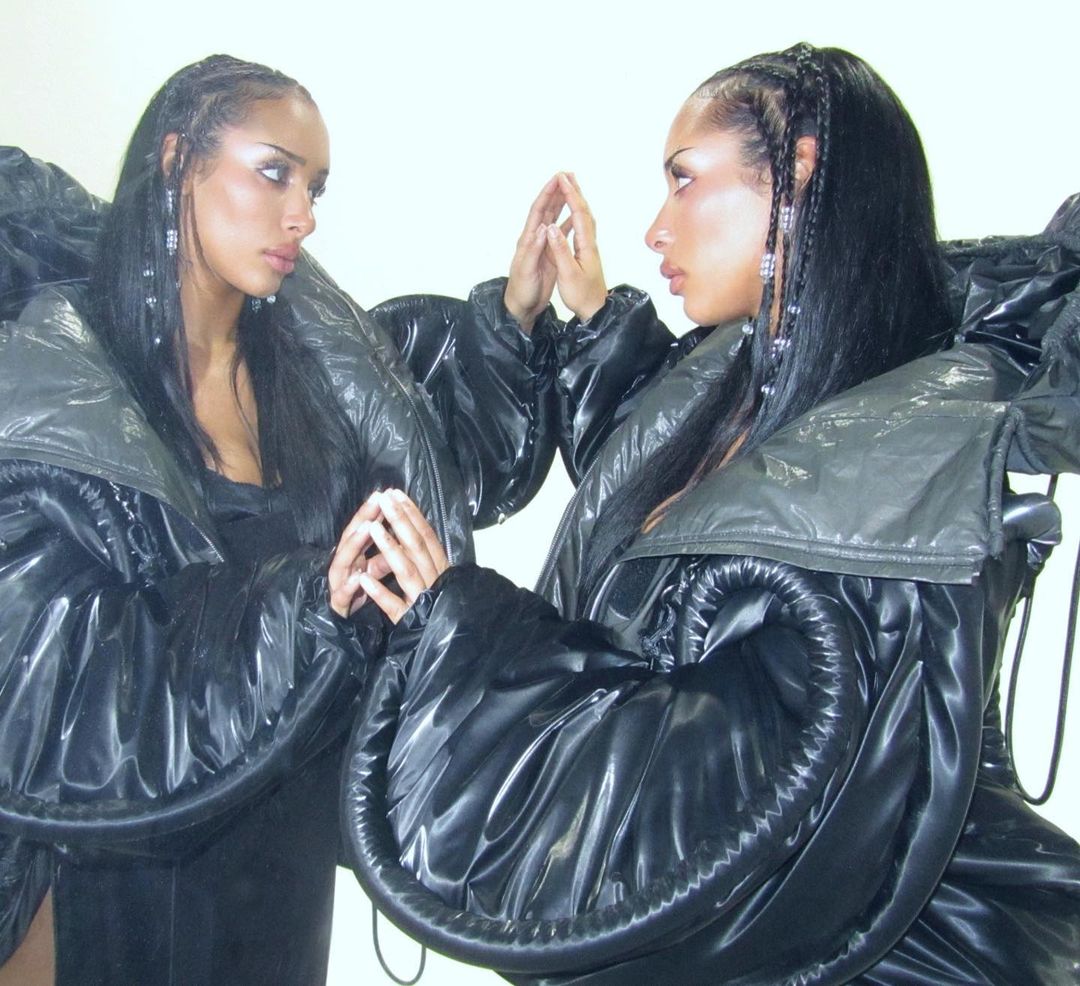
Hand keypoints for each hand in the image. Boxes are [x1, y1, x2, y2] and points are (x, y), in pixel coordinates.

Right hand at [328, 491, 391, 617]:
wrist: (341, 620)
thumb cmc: (359, 590)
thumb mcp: (378, 569)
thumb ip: (388, 553)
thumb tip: (405, 536)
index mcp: (355, 553)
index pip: (364, 527)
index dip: (374, 511)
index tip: (388, 493)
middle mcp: (344, 563)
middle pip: (352, 536)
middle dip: (364, 517)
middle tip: (377, 500)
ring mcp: (337, 582)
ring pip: (344, 560)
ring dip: (356, 544)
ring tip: (368, 529)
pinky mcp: (337, 603)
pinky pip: (343, 594)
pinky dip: (350, 585)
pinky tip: (359, 577)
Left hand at [359, 489, 449, 623]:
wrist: (451, 645)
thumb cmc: (440, 606)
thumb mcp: (438, 578)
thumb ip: (427, 557)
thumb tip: (413, 527)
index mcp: (441, 568)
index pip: (427, 536)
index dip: (412, 515)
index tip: (396, 494)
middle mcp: (435, 580)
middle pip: (417, 546)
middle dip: (399, 521)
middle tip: (383, 499)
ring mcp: (424, 600)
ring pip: (407, 571)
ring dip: (389, 549)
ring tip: (373, 528)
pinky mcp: (410, 621)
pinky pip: (395, 606)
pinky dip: (380, 593)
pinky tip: (364, 581)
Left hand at [503, 174, 571, 333]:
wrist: (522, 306)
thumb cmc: (522, 290)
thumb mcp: (526, 270)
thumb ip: (533, 249)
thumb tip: (542, 228)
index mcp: (528, 240)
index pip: (538, 211)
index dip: (546, 194)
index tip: (557, 179)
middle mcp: (535, 239)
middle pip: (546, 210)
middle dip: (555, 192)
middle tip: (567, 176)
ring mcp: (543, 246)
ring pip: (554, 219)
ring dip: (562, 203)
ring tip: (572, 189)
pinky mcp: (551, 254)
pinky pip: (560, 234)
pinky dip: (567, 223)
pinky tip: (575, 217)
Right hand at [545, 173, 607, 322]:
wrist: (596, 311)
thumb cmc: (581, 296)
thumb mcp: (568, 274)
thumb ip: (560, 250)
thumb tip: (552, 227)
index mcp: (585, 246)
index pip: (578, 213)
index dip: (570, 194)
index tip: (561, 178)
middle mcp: (590, 243)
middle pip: (584, 211)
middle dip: (575, 191)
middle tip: (566, 174)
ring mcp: (589, 248)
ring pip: (584, 218)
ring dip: (577, 200)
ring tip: (569, 187)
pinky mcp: (586, 254)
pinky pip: (581, 227)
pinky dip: (576, 214)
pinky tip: (573, 215)